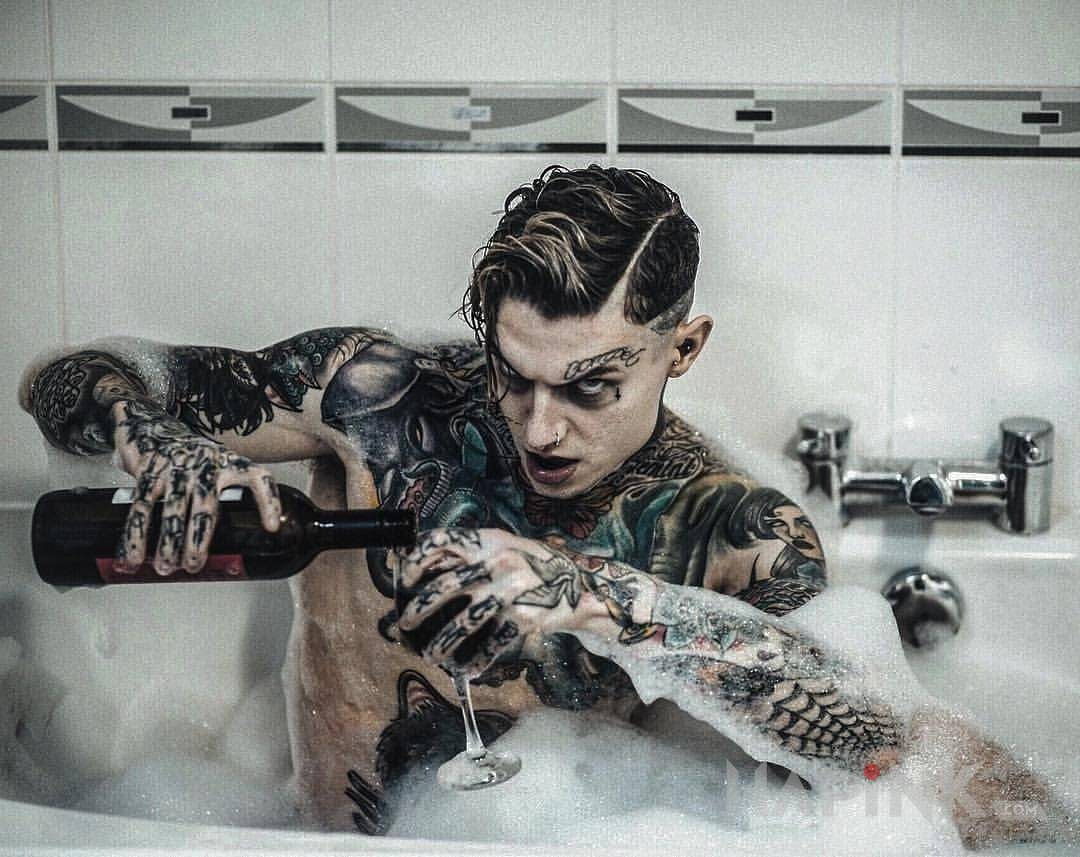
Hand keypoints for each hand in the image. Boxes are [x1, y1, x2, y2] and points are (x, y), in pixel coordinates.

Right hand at [110, 399, 281, 574]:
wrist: (150, 424)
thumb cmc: (190, 455)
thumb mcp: (216, 465)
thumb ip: (226, 495)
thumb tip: (238, 541)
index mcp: (229, 465)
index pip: (257, 479)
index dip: (268, 501)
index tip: (272, 527)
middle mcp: (204, 467)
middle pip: (205, 508)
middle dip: (198, 541)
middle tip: (194, 565)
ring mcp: (176, 470)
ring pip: (172, 511)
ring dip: (167, 543)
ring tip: (165, 567)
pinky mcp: (148, 473)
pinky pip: (142, 507)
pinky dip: (136, 534)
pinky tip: (133, 555)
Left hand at [395, 527, 585, 673]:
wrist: (579, 589)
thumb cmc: (532, 570)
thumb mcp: (503, 549)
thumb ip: (471, 556)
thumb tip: (424, 569)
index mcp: (488, 542)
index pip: (441, 542)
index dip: (416, 560)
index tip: (404, 580)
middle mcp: (498, 561)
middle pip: (444, 587)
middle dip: (418, 610)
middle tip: (405, 624)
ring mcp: (511, 590)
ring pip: (464, 622)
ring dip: (442, 644)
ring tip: (432, 656)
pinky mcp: (524, 617)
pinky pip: (491, 644)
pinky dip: (477, 661)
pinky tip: (468, 670)